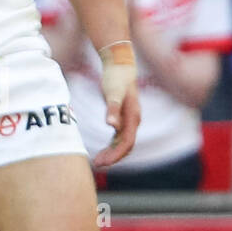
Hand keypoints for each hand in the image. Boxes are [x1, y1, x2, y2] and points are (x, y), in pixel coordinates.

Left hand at [94, 43, 139, 167]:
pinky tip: (102, 151)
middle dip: (113, 157)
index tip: (103, 162)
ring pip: (122, 143)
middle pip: (126, 146)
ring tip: (97, 161)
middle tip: (97, 165)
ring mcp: (129, 120)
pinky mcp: (123, 117)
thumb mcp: (112, 93)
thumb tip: (112, 126)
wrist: (120, 65)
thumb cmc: (116, 78)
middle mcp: (134, 120)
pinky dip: (111, 146)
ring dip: (112, 153)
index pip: (127, 142)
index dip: (116, 154)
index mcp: (133, 117)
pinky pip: (119, 137)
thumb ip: (112, 109)